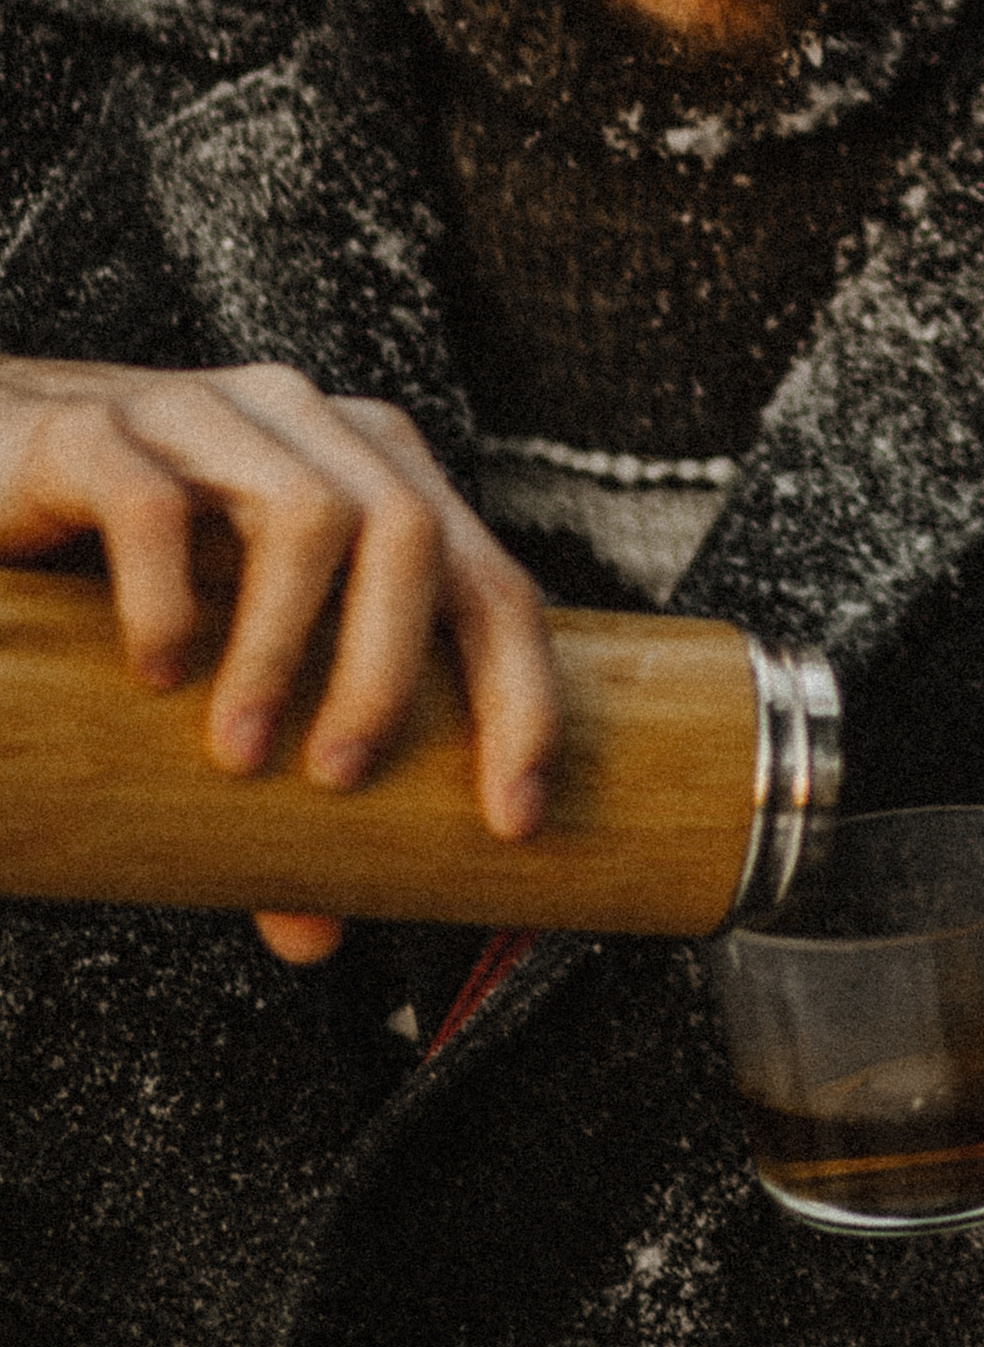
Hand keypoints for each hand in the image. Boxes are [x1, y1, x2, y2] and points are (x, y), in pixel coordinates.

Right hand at [0, 357, 560, 960]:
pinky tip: (155, 670)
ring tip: (237, 755)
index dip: (522, 694)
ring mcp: (209, 415)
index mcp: (374, 477)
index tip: (513, 818)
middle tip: (338, 779)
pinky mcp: (98, 431)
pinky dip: (166, 596)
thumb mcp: (223, 669)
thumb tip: (319, 930)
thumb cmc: (129, 576)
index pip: (490, 581)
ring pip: (303, 511)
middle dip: (391, 670)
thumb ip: (278, 779)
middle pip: (412, 533)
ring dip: (281, 647)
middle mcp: (310, 428)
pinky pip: (155, 503)